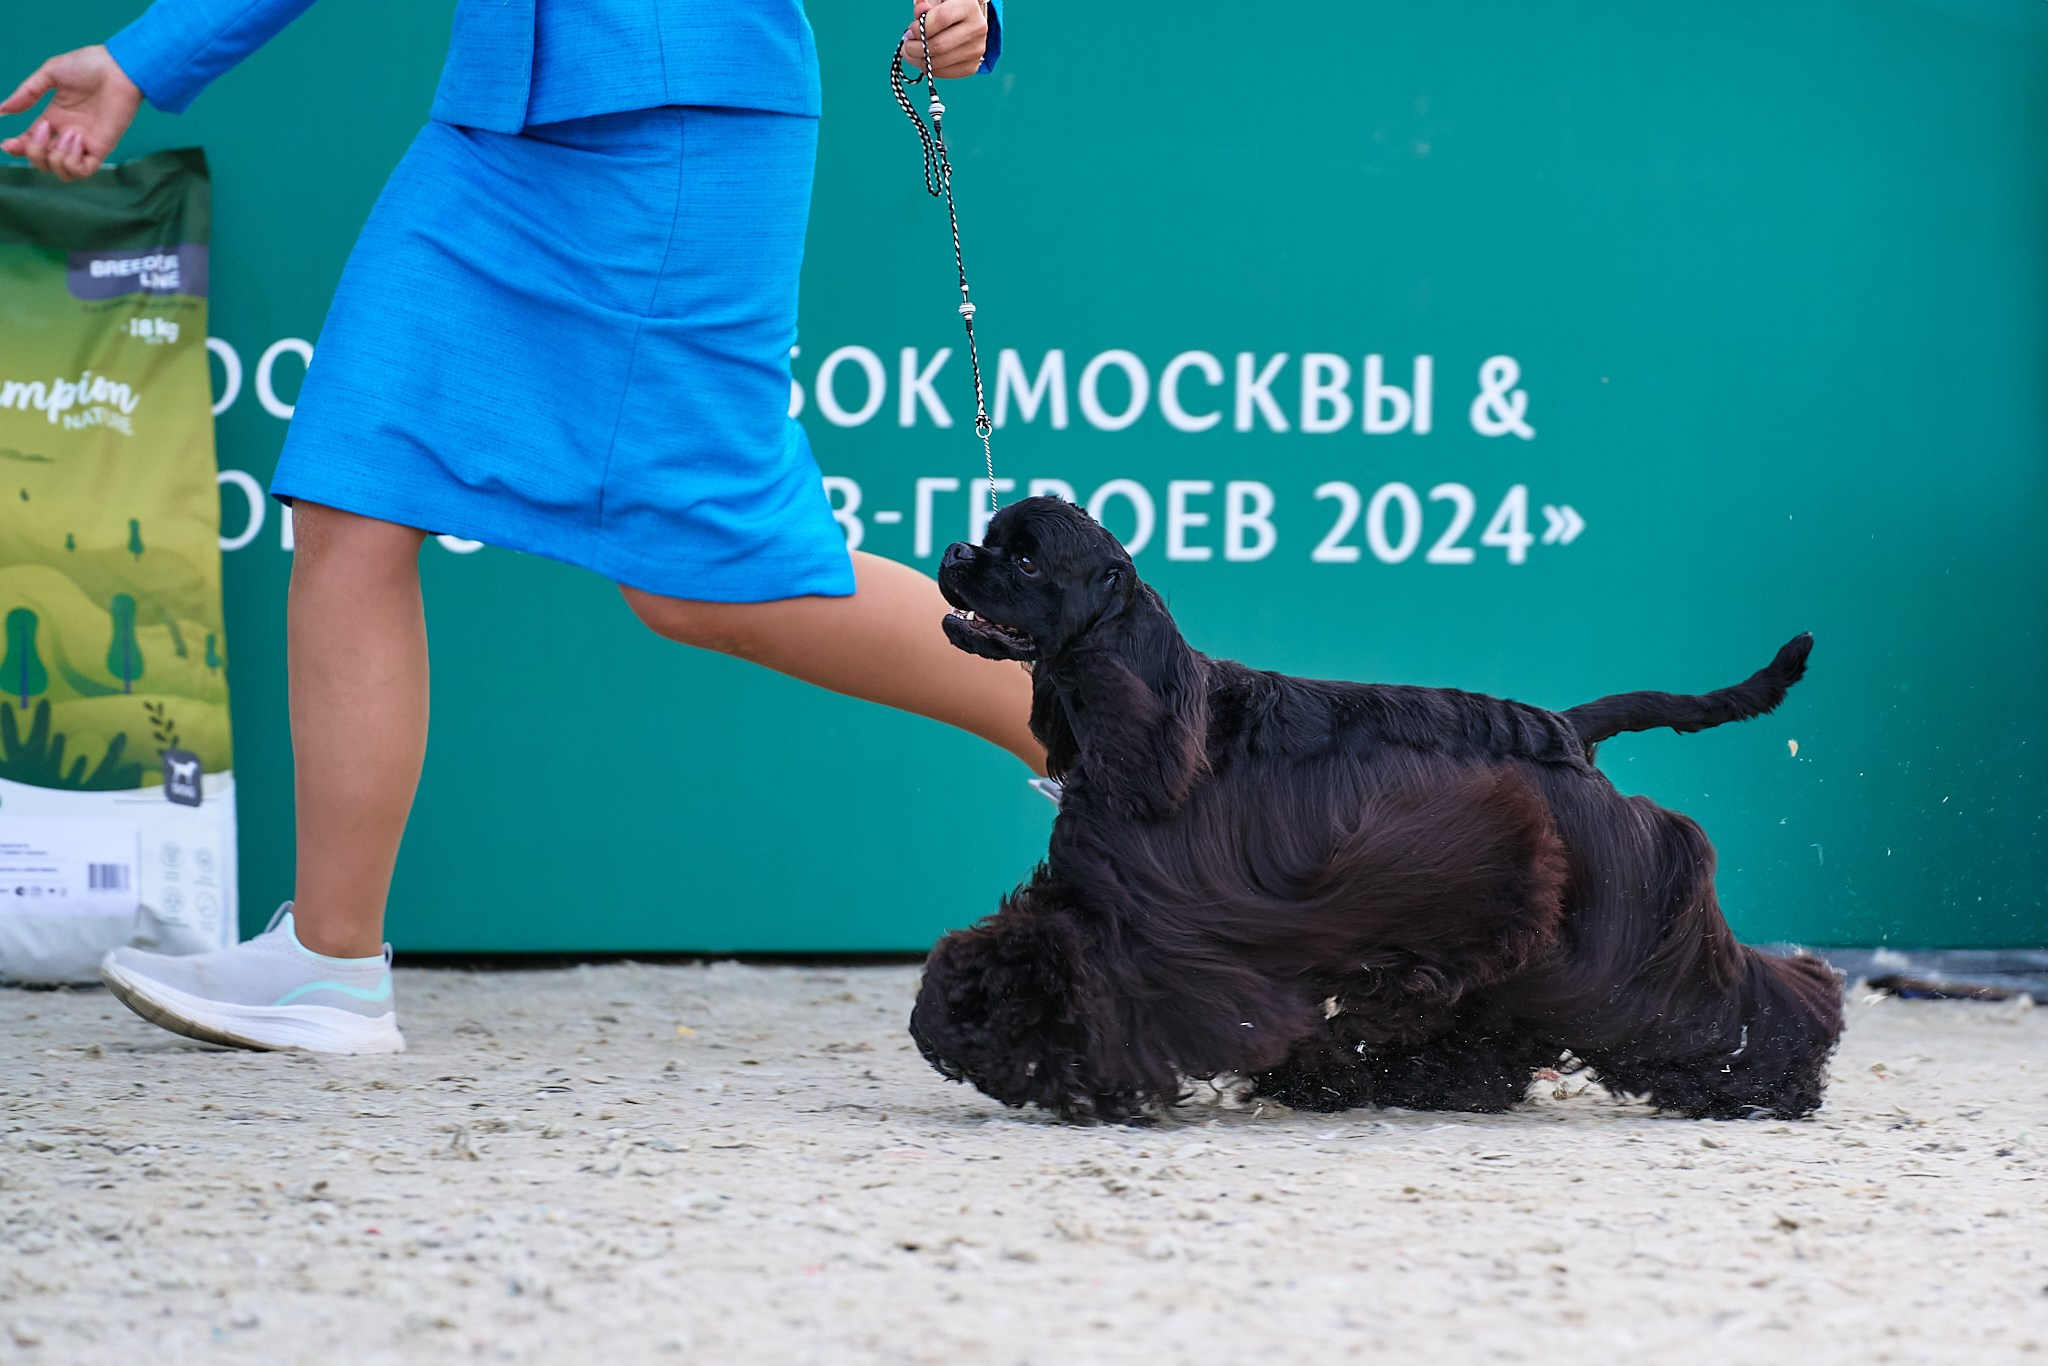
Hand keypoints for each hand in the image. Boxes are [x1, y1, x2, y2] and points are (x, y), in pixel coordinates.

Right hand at [1, 46, 143, 181]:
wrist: (118, 67)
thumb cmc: (88, 65)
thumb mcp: (50, 75)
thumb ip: (26, 94)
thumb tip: (1, 111)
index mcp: (54, 118)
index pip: (31, 143)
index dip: (18, 148)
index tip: (8, 144)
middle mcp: (67, 134)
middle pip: (43, 162)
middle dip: (33, 152)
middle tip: (42, 128)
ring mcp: (85, 143)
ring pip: (62, 173)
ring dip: (55, 157)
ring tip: (66, 133)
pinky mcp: (102, 148)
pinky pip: (83, 171)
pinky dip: (72, 161)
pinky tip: (76, 138)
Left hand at [897, 0, 989, 79]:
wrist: (967, 22)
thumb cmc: (947, 8)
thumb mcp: (936, 1)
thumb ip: (925, 3)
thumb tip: (919, 12)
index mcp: (969, 6)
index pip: (941, 19)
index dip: (920, 27)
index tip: (911, 30)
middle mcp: (977, 28)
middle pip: (939, 45)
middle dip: (915, 48)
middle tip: (907, 44)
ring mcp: (976, 50)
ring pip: (938, 62)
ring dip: (917, 60)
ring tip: (911, 51)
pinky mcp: (972, 66)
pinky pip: (943, 73)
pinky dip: (927, 68)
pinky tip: (923, 59)